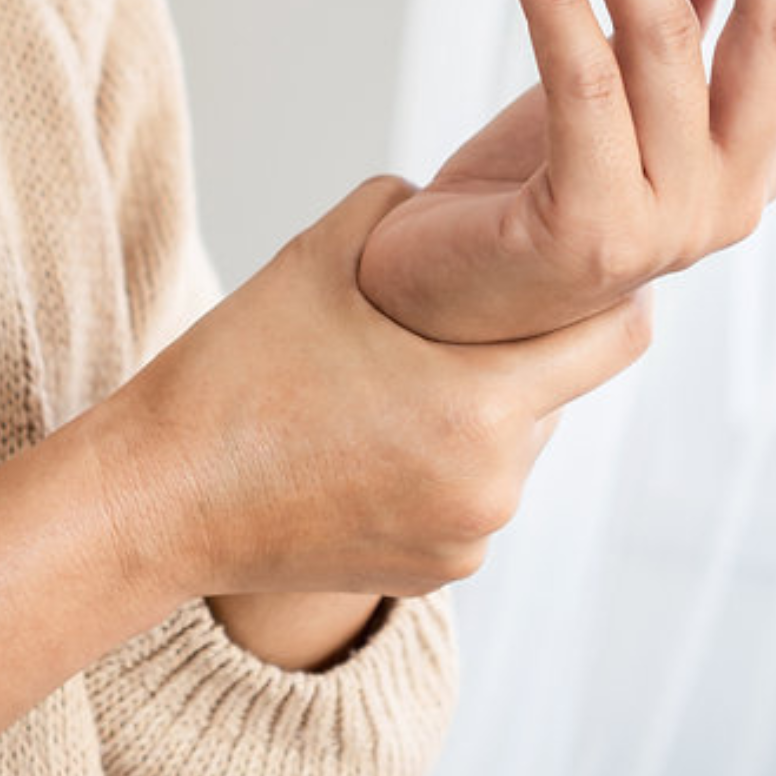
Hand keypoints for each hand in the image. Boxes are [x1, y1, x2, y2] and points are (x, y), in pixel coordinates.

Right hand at [105, 176, 653, 599]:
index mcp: (479, 405)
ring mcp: (468, 540)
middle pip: (560, 394)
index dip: (611, 293)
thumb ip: (402, 207)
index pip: (618, 337)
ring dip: (484, 410)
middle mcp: (493, 486)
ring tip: (403, 384)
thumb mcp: (317, 256)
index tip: (582, 268)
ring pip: (516, 448)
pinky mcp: (438, 574)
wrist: (157, 500)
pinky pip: (475, 499)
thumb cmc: (234, 375)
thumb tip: (449, 200)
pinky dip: (450, 465)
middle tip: (460, 321)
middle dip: (525, 353)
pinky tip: (380, 441)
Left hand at [358, 0, 775, 342]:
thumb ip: (675, 35)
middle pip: (772, 31)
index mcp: (750, 163)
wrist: (438, 301)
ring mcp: (667, 225)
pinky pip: (581, 84)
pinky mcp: (589, 230)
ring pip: (663, 41)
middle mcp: (731, 198)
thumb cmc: (525, 198)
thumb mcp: (609, 103)